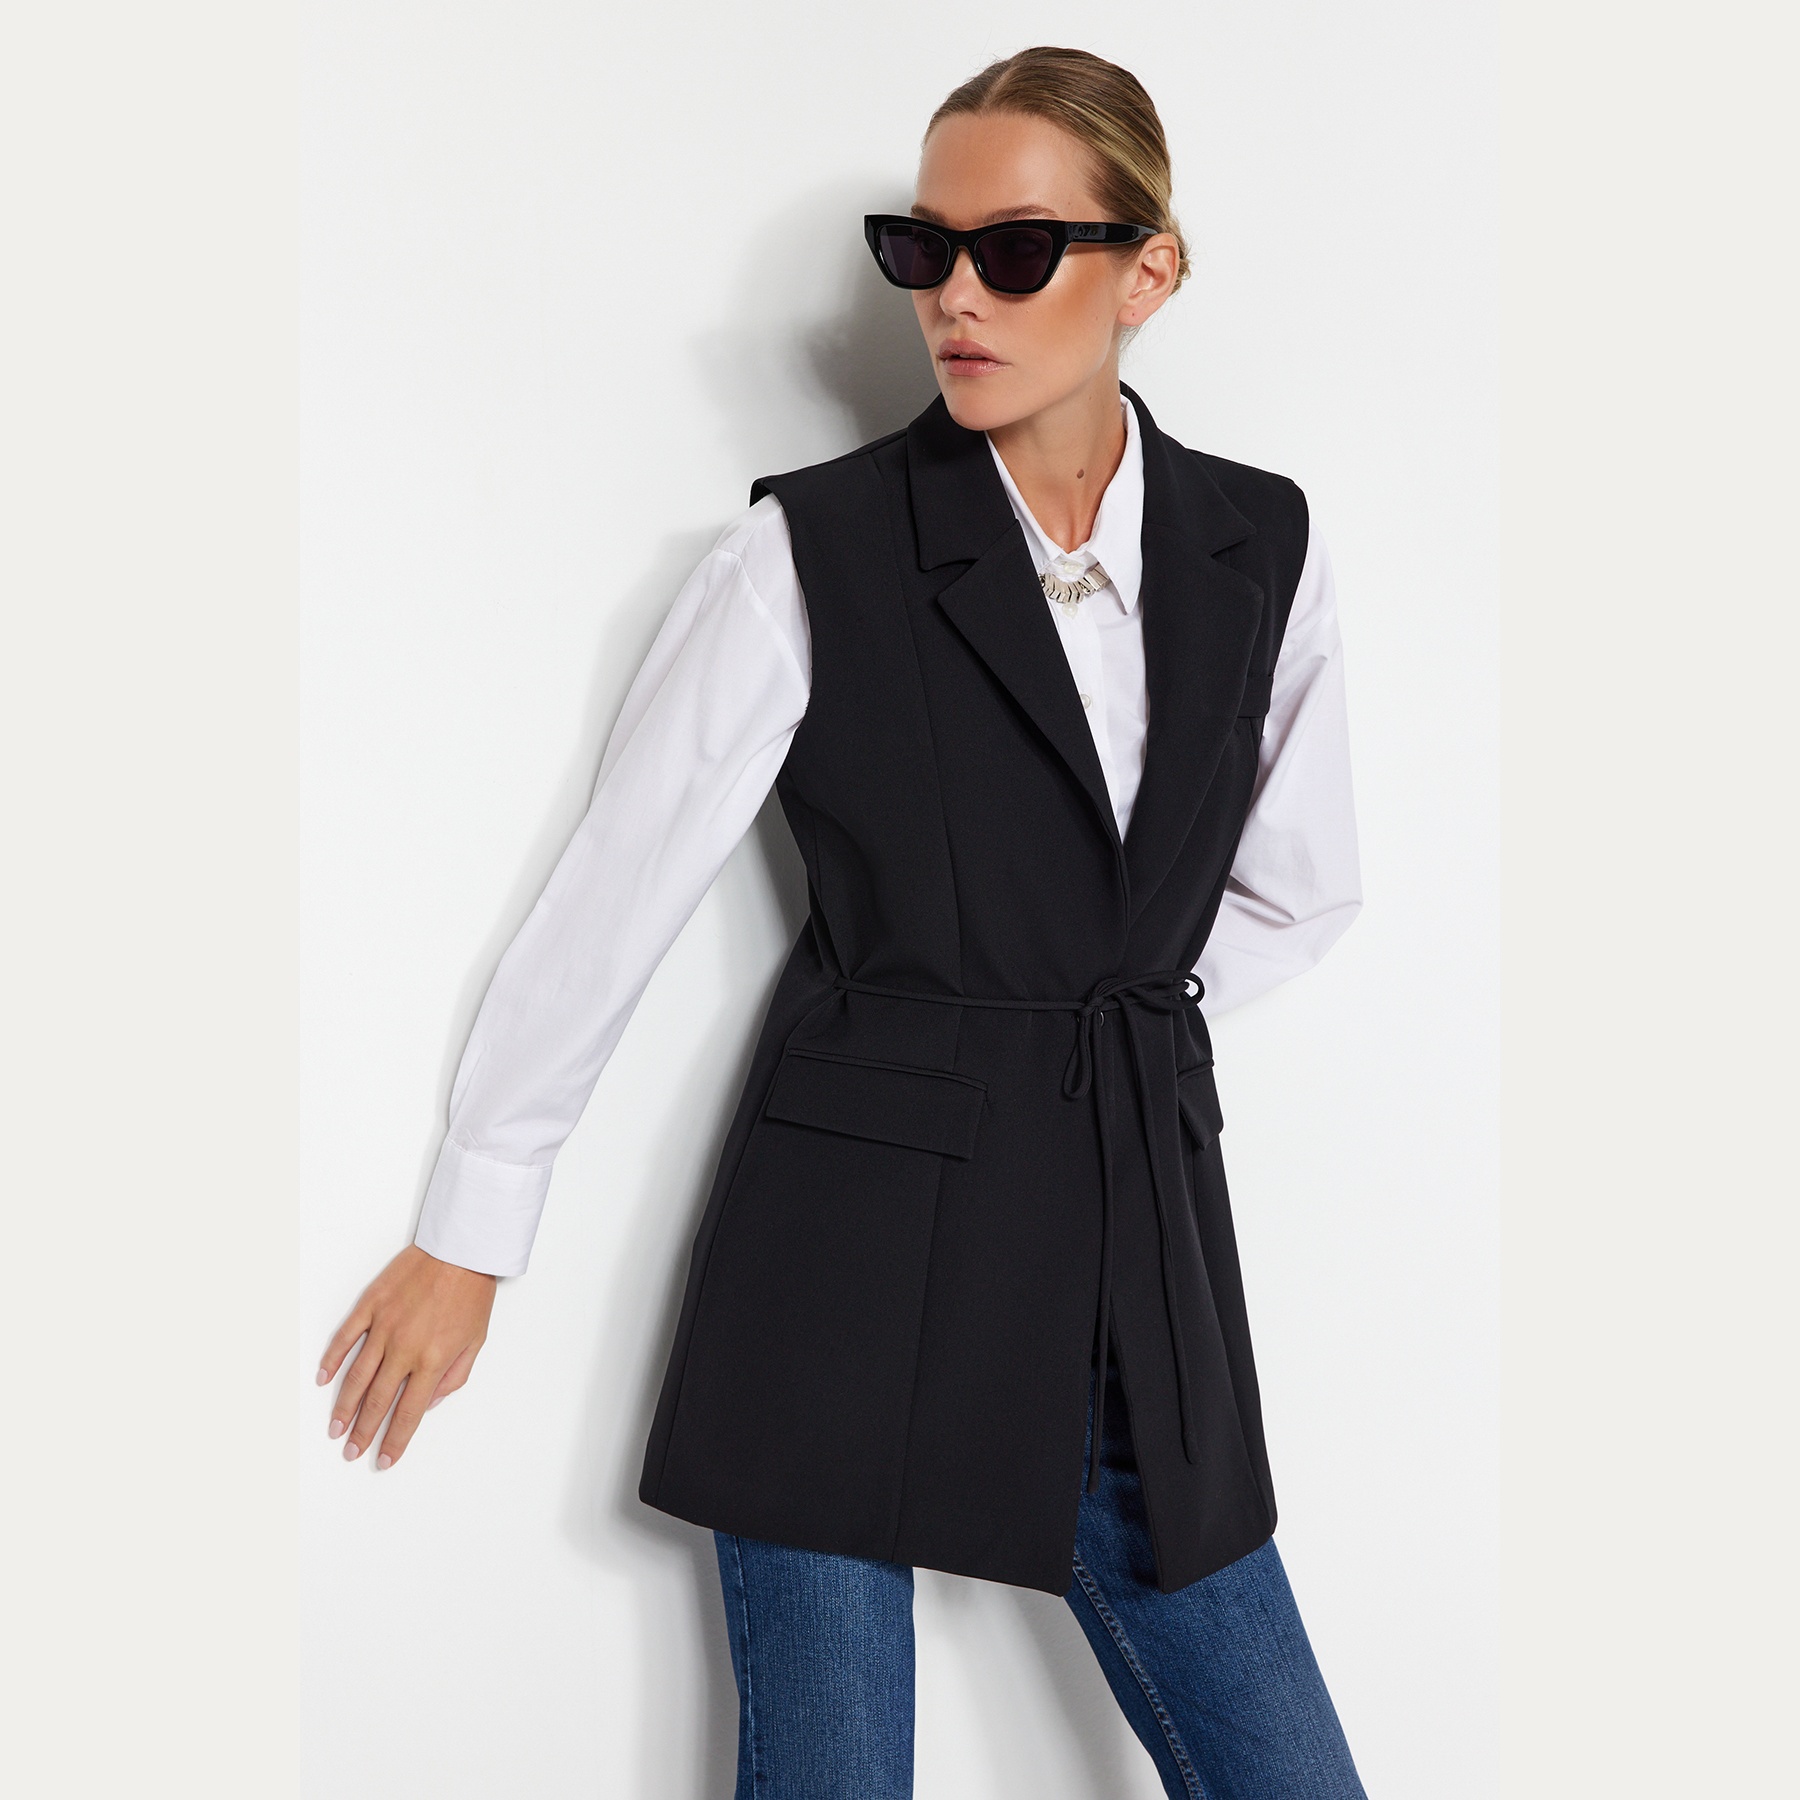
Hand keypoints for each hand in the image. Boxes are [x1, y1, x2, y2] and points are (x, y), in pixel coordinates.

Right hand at [317, 1245, 496, 1468]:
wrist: (462, 1250)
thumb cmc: (472, 1294)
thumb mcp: (476, 1341)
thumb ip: (453, 1377)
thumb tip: (428, 1403)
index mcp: (433, 1360)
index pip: (409, 1412)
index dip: (395, 1440)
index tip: (383, 1459)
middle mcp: (404, 1348)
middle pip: (377, 1400)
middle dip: (363, 1431)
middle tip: (351, 1451)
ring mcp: (384, 1326)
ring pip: (356, 1375)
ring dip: (343, 1406)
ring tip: (335, 1429)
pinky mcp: (371, 1305)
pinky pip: (346, 1337)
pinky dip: (332, 1360)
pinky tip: (323, 1380)